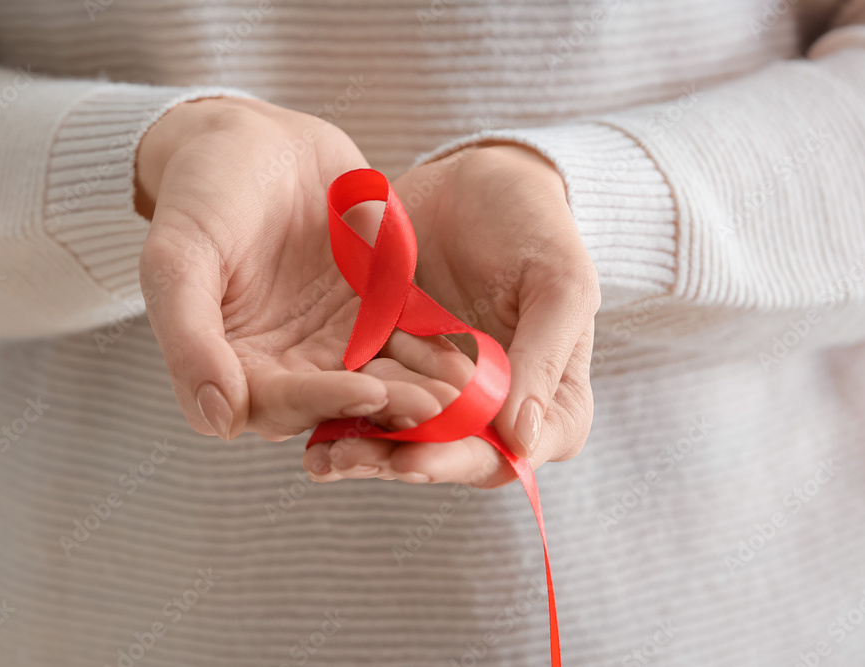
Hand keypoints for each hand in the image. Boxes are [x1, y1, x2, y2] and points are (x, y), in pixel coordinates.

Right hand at [136, 97, 456, 441]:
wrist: (250, 137)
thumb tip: (217, 421)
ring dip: (419, 384)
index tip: (368, 392)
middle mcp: (286, 363)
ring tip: (461, 386)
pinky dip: (434, 344)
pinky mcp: (373, 309)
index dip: (323, 401)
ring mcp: (333, 338)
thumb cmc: (201, 193)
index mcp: (234, 363)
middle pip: (339, 399)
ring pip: (380, 374)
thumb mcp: (176, 258)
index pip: (279, 404)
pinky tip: (470, 350)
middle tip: (434, 405)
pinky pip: (405, 334)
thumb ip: (188, 340)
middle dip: (387, 404)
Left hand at [303, 144, 599, 486]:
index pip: (505, 454)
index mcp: (548, 403)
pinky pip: (370, 399)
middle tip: (344, 458)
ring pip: (402, 437)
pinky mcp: (397, 367)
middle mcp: (494, 411)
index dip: (457, 462)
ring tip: (318, 453)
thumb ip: (544, 356)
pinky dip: (340, 410)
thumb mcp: (558, 283)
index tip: (411, 460)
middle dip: (394, 461)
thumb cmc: (535, 226)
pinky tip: (306, 419)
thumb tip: (522, 439)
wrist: (478, 182)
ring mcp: (442, 393)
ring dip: (361, 449)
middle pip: (446, 456)